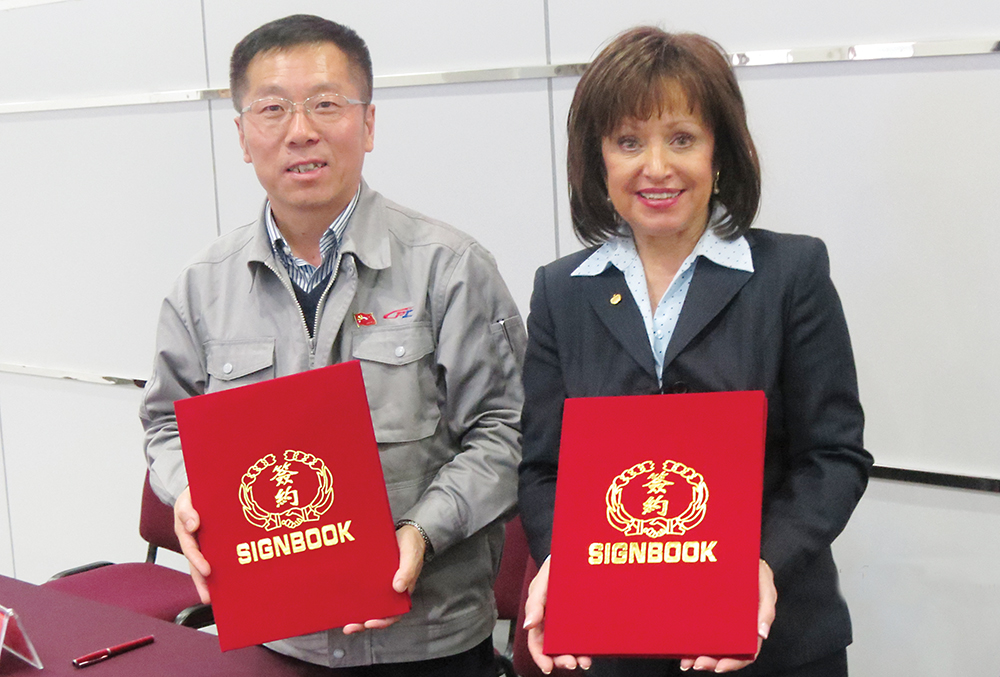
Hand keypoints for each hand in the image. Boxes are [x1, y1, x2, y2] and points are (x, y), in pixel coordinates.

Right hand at [174, 486, 211, 603]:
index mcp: (186, 531)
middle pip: (196, 564)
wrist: (202, 489)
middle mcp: (194, 540)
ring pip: (205, 564)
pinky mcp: (214, 542)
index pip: (191, 549)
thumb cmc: (193, 496)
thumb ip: (186, 511)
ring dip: (209, 582)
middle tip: (208, 596)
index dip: (197, 561)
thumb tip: (193, 524)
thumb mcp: (185, 499)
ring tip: (215, 598)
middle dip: (201, 582)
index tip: (206, 571)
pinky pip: (218, 556)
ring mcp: (203, 542)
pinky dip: (221, 569)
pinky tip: (229, 581)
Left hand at [343, 524, 423, 633]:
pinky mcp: (370, 577)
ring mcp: (379, 585)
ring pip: (368, 604)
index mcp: (402, 592)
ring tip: (344, 622)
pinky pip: (361, 589)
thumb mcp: (411, 556)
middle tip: (349, 627)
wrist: (406, 532)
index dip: (382, 621)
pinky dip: (353, 597)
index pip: (394, 613)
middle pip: (377, 613)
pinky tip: (342, 599)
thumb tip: (398, 587)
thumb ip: (407, 571)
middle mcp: (389, 592)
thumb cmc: (412, 545)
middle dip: (363, 623)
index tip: (370, 623)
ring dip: (356, 614)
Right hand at [523, 556, 591, 672]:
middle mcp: (553, 622)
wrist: (574, 554)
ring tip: (584, 661)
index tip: (548, 666)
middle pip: (553, 648)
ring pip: (569, 645)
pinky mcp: (583, 618)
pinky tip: (592, 650)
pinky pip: (584, 636)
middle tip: (572, 663)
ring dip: (575, 656)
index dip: (540, 656)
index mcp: (539, 616)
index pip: (536, 641)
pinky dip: (587, 646)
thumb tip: (528, 625)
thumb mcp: (541, 583)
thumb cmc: (553, 568)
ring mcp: (569, 621)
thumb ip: (534, 603)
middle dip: (561, 659)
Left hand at [679, 559, 775, 671]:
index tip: (719, 666)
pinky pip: (697, 628)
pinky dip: (690, 638)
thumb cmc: (754, 569)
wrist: (735, 549)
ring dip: (697, 655)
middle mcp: (734, 626)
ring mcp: (719, 619)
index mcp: (751, 625)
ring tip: (685, 660)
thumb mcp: (765, 585)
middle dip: (710, 661)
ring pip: (710, 644)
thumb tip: (762, 634)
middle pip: (725, 652)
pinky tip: (680, 644)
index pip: (746, 652)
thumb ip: (766, 609)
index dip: (733, 662)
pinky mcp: (705, 611)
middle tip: (695, 663)